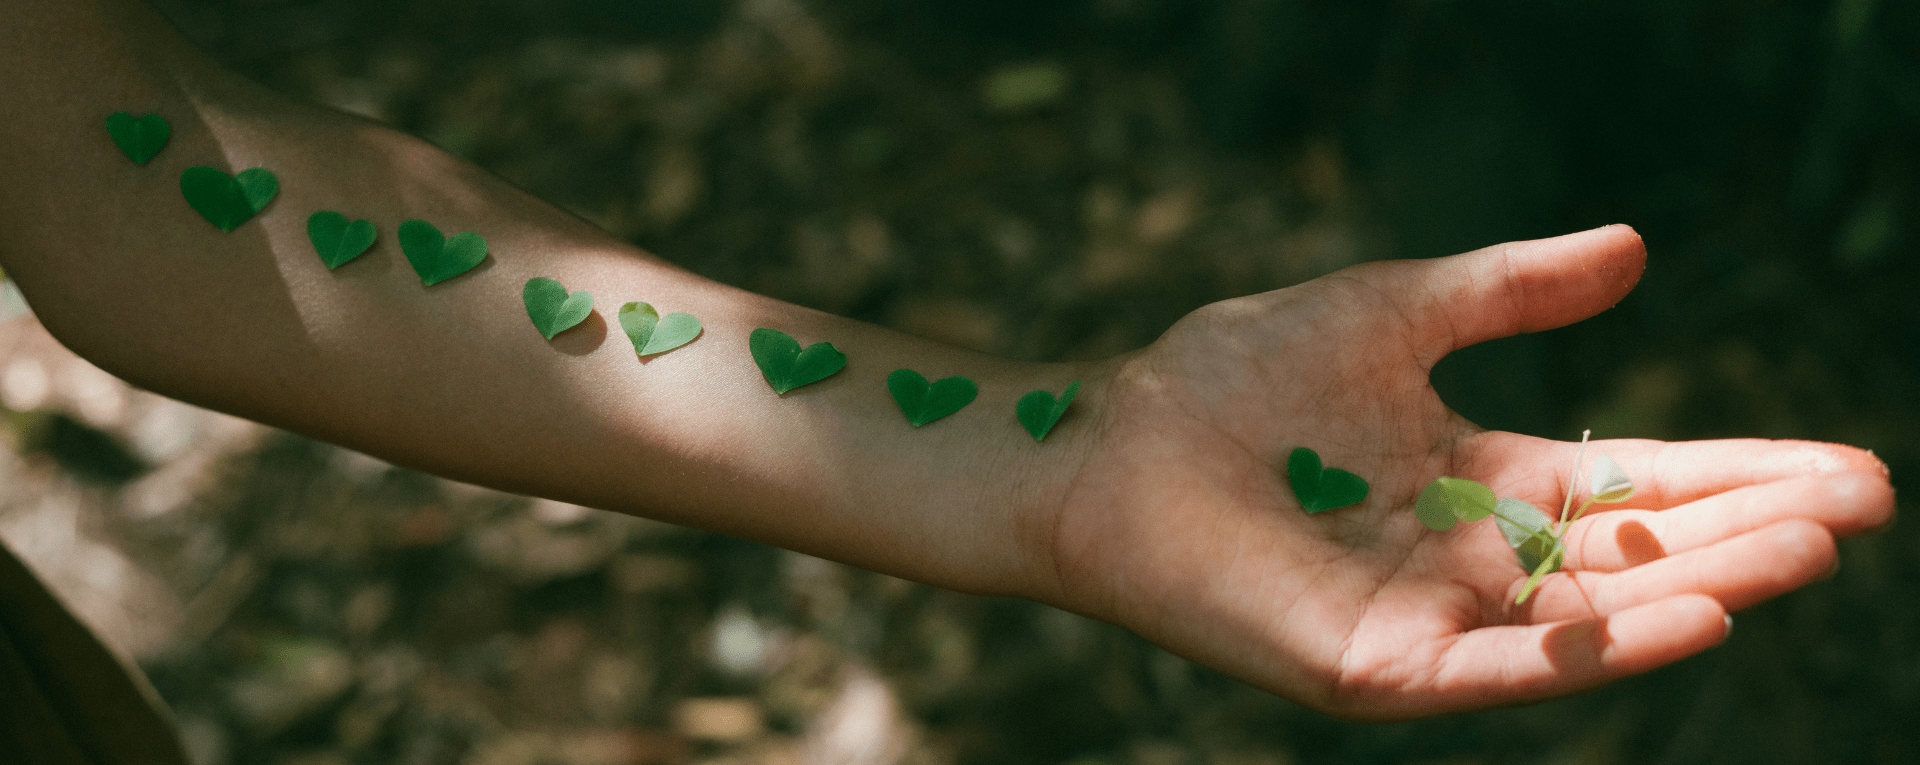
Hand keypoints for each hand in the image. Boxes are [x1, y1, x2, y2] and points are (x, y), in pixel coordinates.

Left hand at [1036, 225, 1893, 719]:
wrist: (1106, 441)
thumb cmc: (1231, 379)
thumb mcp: (1394, 313)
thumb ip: (1508, 291)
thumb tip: (1636, 248)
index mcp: (1480, 480)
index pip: (1635, 485)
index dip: (1736, 473)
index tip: (1844, 463)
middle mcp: (1471, 559)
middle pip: (1637, 555)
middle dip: (1749, 530)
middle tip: (1862, 505)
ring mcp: (1431, 620)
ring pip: (1593, 617)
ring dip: (1705, 586)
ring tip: (1807, 549)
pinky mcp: (1381, 667)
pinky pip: (1508, 668)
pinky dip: (1600, 647)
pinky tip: (1690, 613)